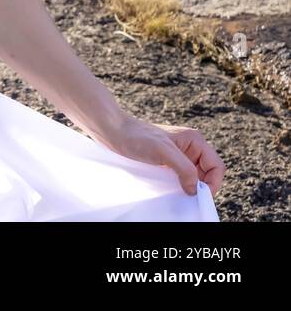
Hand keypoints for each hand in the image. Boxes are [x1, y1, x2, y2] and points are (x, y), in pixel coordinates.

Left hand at [93, 115, 223, 196]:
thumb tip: (195, 189)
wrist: (113, 131)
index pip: (216, 166)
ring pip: (194, 177)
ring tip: (178, 193)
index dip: (213, 183)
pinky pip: (181, 178)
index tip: (198, 195)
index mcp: (195, 141)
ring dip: (189, 187)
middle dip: (201, 186)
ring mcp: (179, 155)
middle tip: (188, 197)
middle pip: (207, 173)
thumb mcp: (163, 152)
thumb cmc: (137, 137)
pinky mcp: (167, 162)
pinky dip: (179, 185)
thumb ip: (184, 168)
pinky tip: (170, 189)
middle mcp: (190, 148)